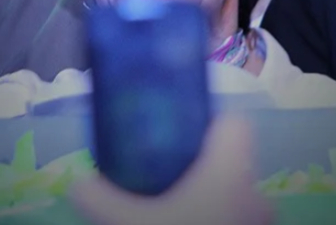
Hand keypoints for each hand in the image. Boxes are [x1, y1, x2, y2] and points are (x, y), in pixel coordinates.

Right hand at [69, 117, 272, 224]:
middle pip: (232, 160)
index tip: (176, 132)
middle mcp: (253, 192)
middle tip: (167, 174)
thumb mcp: (130, 223)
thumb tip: (78, 184)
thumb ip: (100, 200)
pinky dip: (216, 217)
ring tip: (175, 207)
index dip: (207, 120)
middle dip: (201, 164)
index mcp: (229, 171)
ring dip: (210, 196)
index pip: (234, 123)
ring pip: (236, 193)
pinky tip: (187, 224)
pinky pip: (236, 217)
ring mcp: (257, 221)